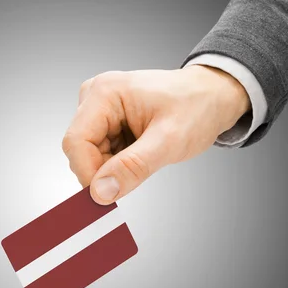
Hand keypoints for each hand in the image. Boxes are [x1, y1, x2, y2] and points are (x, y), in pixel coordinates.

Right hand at [62, 66, 250, 204]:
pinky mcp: (105, 121)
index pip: (75, 142)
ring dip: (113, 168)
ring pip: (89, 156)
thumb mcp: (169, 141)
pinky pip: (100, 154)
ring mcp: (99, 109)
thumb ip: (133, 167)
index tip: (108, 195)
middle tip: (139, 172)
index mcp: (105, 92)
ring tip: (145, 156)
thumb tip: (100, 192)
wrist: (211, 97)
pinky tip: (140, 153)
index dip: (88, 173)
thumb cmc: (197, 107)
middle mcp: (95, 97)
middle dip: (104, 171)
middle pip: (80, 150)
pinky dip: (117, 163)